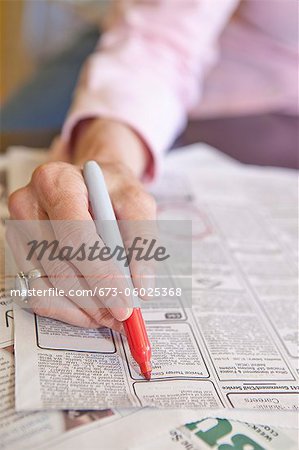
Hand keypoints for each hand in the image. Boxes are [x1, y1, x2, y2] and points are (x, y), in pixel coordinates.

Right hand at [8, 119, 155, 331]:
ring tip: (109, 314)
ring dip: (81, 309)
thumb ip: (142, 240)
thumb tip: (141, 286)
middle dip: (94, 299)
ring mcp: (18, 229)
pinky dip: (66, 308)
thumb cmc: (110, 190)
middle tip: (123, 315)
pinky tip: (89, 309)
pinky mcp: (18, 251)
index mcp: (58, 182)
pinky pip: (36, 291)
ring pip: (45, 285)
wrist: (87, 183)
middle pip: (59, 265)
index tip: (124, 303)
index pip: (75, 235)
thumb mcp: (136, 202)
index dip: (100, 274)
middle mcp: (29, 204)